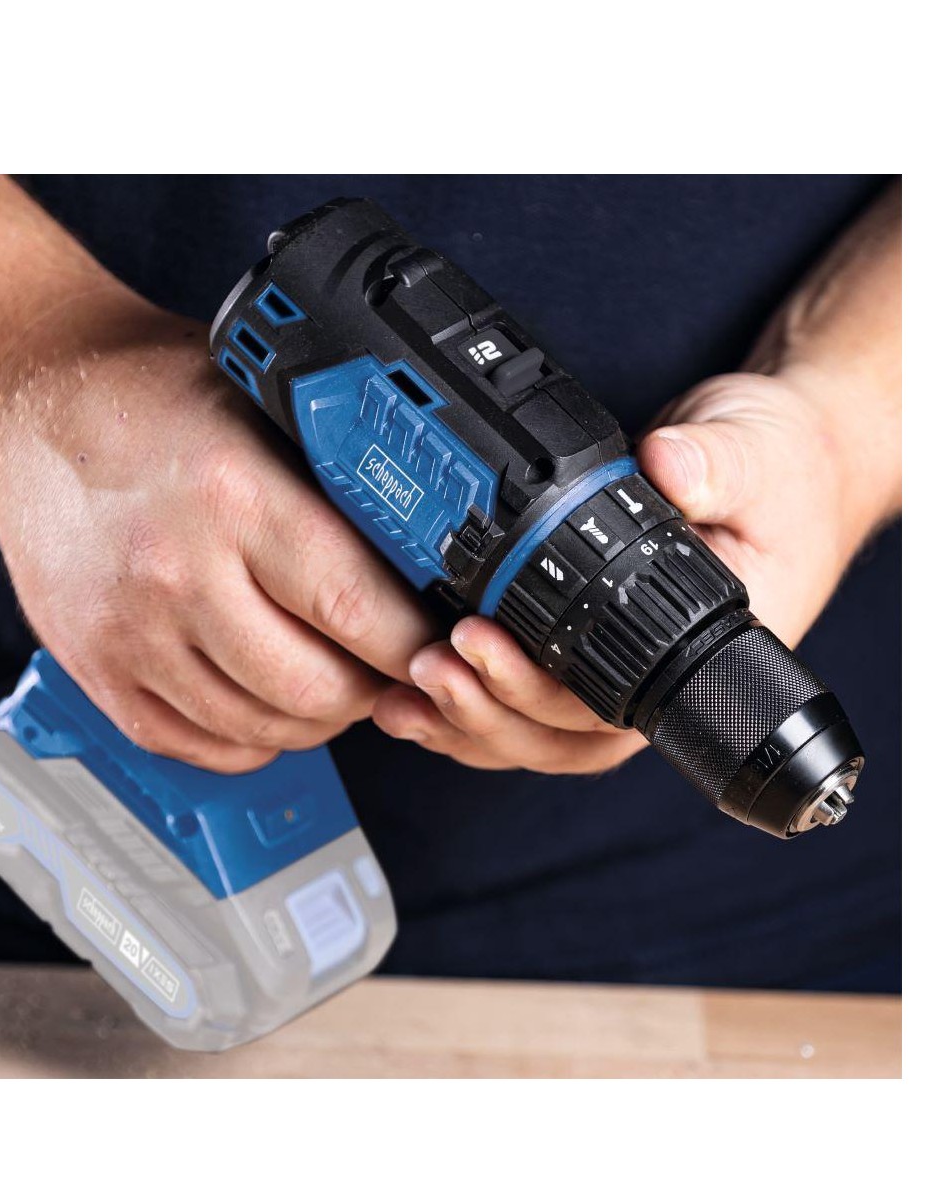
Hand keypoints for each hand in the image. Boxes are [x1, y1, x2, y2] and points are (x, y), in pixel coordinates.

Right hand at [0, 300, 437, 772]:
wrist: (34, 416)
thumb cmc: (156, 403)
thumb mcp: (263, 410)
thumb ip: (337, 488)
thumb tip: (427, 562)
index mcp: (234, 497)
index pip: (355, 608)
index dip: (413, 643)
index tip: (440, 646)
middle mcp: (177, 574)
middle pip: (316, 690)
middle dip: (371, 690)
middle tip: (385, 665)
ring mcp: (131, 634)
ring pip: (265, 729)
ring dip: (316, 718)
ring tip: (328, 676)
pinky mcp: (100, 673)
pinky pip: (202, 747)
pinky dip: (253, 736)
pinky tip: (265, 698)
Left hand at [372, 370, 885, 772]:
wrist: (787, 465)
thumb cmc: (783, 472)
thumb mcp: (759, 452)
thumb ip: (716, 463)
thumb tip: (667, 466)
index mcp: (706, 650)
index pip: (616, 705)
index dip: (541, 692)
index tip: (479, 642)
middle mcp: (656, 680)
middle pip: (561, 739)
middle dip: (485, 708)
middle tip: (428, 662)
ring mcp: (615, 675)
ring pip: (533, 736)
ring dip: (464, 719)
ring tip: (404, 687)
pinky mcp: (579, 654)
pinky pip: (521, 702)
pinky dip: (464, 703)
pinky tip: (407, 692)